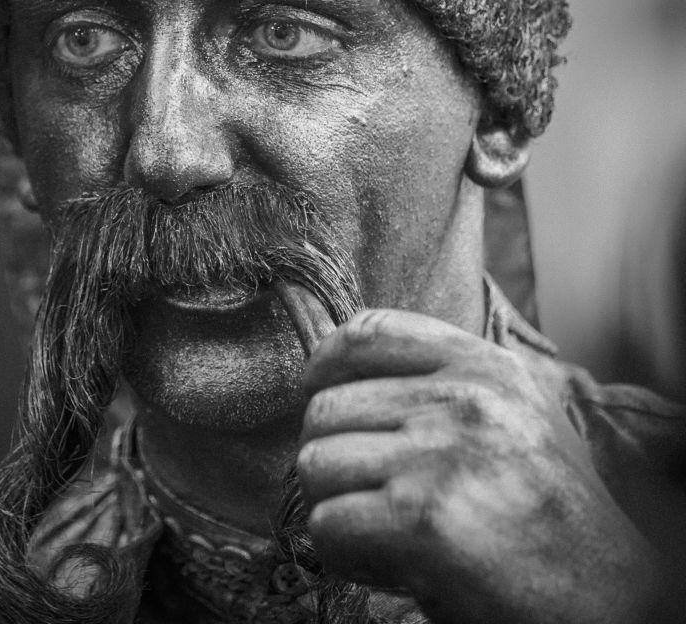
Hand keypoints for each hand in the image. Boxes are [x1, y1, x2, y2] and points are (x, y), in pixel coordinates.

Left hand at [297, 309, 657, 623]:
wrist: (613, 603)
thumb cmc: (548, 514)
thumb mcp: (512, 417)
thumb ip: (440, 384)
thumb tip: (339, 370)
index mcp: (484, 366)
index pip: (369, 331)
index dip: (323, 362)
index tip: (314, 391)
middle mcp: (464, 399)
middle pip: (325, 408)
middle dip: (330, 458)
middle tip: (367, 497)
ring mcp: (442, 454)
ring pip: (315, 463)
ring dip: (334, 507)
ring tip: (381, 531)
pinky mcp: (423, 518)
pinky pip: (326, 523)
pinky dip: (342, 552)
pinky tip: (387, 563)